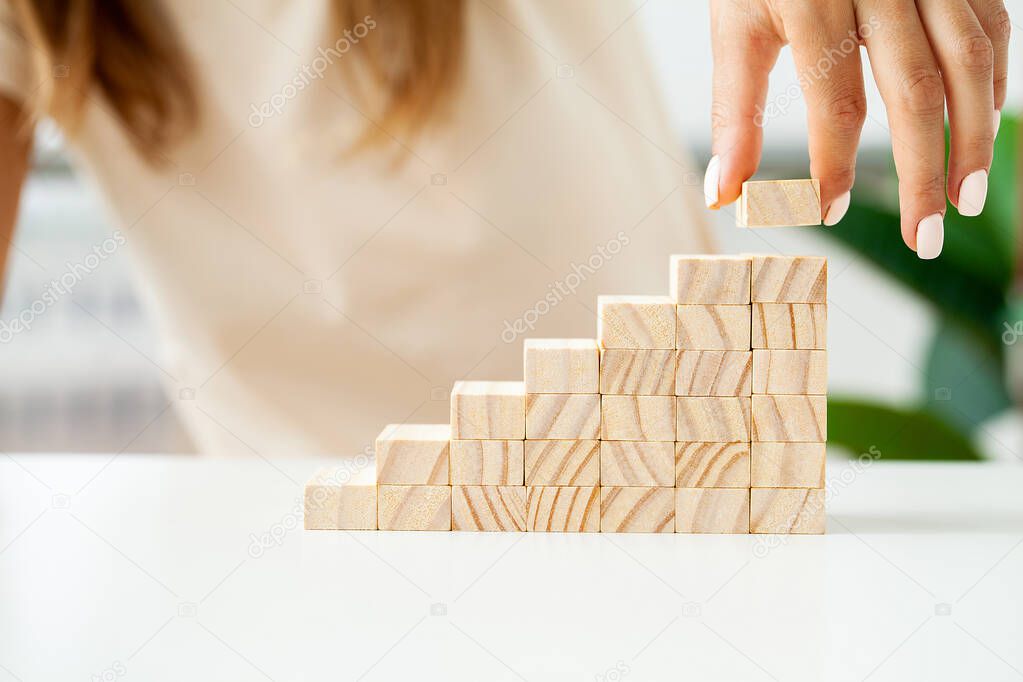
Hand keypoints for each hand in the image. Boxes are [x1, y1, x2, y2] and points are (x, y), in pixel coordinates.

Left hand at [706, 0, 1008, 258]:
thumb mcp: (735, 25)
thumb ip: (735, 112)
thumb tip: (724, 195)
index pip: (837, 102)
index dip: (834, 166)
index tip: (827, 214)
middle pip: (916, 92)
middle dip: (922, 173)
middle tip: (923, 238)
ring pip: (971, 60)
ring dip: (974, 136)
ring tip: (966, 197)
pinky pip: (992, 25)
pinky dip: (993, 83)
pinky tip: (982, 128)